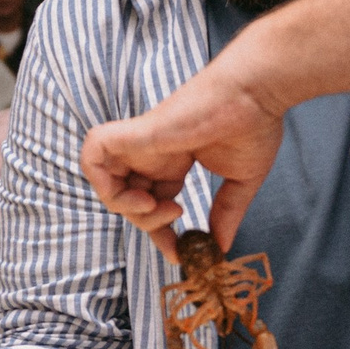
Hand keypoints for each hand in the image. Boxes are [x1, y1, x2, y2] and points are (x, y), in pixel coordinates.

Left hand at [79, 62, 283, 259]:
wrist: (256, 94)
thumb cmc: (253, 125)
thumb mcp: (240, 182)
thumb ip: (226, 213)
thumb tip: (221, 247)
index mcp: (174, 162)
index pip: (152, 203)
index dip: (160, 232)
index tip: (178, 253)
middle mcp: (153, 154)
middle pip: (128, 199)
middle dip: (146, 224)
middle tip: (175, 224)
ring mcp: (142, 143)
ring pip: (105, 181)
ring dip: (124, 207)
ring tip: (155, 206)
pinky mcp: (136, 132)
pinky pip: (93, 154)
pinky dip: (101, 180)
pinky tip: (137, 194)